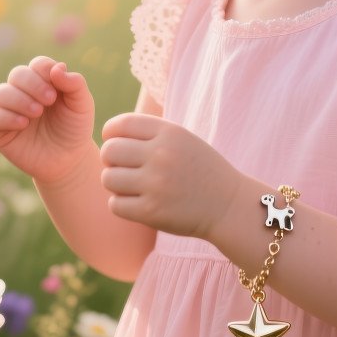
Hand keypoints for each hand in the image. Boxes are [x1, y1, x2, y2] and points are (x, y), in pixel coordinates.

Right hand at [0, 57, 94, 184]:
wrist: (68, 159)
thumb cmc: (74, 128)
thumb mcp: (82, 105)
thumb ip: (75, 84)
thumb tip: (57, 67)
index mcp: (43, 81)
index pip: (38, 65)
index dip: (45, 72)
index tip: (57, 91)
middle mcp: (22, 92)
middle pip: (17, 74)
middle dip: (33, 84)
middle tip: (49, 100)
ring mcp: (8, 110)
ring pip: (1, 93)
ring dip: (19, 99)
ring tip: (37, 112)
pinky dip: (6, 117)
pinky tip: (23, 124)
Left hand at [100, 114, 241, 238]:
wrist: (229, 205)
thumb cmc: (201, 170)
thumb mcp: (182, 139)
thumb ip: (150, 134)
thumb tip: (109, 135)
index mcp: (169, 133)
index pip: (121, 124)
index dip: (111, 133)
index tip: (117, 143)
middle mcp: (161, 155)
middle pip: (109, 150)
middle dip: (111, 160)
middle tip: (124, 169)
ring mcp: (156, 184)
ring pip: (108, 179)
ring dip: (115, 184)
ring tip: (132, 187)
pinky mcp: (151, 212)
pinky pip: (115, 205)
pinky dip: (122, 205)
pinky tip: (138, 203)